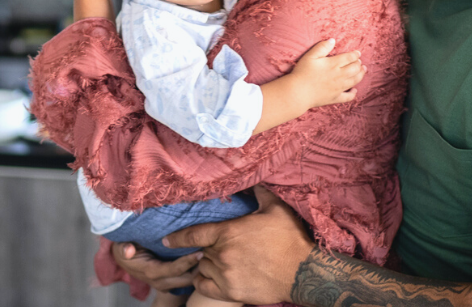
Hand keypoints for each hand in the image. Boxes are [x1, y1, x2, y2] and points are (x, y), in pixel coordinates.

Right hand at [111, 241, 201, 291]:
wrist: (123, 257)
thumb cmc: (124, 249)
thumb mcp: (120, 247)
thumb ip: (124, 249)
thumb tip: (129, 250)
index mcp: (151, 272)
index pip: (174, 269)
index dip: (187, 261)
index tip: (199, 251)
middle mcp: (160, 281)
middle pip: (186, 279)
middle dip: (198, 269)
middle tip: (212, 253)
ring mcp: (165, 282)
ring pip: (188, 280)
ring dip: (198, 270)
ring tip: (210, 255)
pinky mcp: (170, 279)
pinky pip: (186, 278)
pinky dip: (195, 270)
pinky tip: (203, 258)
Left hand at [163, 186, 314, 304]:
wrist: (304, 272)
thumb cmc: (290, 239)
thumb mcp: (276, 209)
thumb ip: (259, 193)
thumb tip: (252, 178)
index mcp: (228, 232)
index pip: (193, 235)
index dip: (177, 237)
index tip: (167, 239)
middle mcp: (223, 254)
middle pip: (202, 252)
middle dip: (209, 249)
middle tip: (223, 248)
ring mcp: (225, 275)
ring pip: (203, 268)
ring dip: (208, 265)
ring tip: (221, 262)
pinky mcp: (231, 292)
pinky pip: (205, 287)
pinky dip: (204, 282)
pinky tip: (210, 277)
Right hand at [289, 39, 365, 107]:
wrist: (298, 92)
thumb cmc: (302, 73)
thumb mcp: (310, 56)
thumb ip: (322, 47)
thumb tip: (332, 40)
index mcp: (333, 64)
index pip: (349, 58)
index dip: (355, 54)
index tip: (358, 53)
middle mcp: (339, 76)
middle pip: (355, 69)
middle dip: (359, 64)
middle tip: (360, 62)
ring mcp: (338, 88)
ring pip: (355, 81)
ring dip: (361, 75)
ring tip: (363, 71)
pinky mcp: (335, 98)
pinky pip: (348, 97)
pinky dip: (353, 93)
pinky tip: (354, 90)